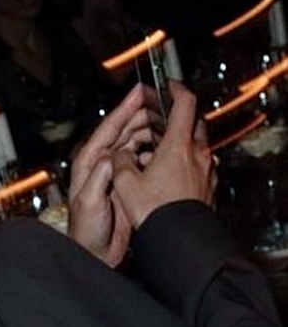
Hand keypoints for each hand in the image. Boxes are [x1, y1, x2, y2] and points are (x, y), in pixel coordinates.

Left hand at [68, 83, 156, 266]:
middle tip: (162, 102)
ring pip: (135, 142)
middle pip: (124, 130)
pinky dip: (153, 150)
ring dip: (150, 130)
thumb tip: (115, 153)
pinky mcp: (127, 183)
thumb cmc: (85, 232)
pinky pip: (143, 158)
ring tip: (167, 121)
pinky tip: (164, 147)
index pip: (108, 128)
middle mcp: (102, 164)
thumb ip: (101, 175)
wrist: (95, 254)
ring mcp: (116, 172)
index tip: (139, 91)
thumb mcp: (89, 201)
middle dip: (142, 114)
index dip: (124, 108)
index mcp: (89, 163)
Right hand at [110, 80, 216, 229]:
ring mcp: (207, 170)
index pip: (184, 102)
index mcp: (178, 145)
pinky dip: (189, 163)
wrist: (179, 239)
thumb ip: (120, 162)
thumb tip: (117, 155)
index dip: (175, 89)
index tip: (167, 86)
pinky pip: (201, 165)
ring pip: (198, 144)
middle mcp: (197, 153)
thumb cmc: (155, 212)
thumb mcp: (126, 185)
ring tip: (164, 152)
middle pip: (194, 121)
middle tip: (162, 120)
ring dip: (183, 142)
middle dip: (178, 117)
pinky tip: (174, 175)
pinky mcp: (209, 186)